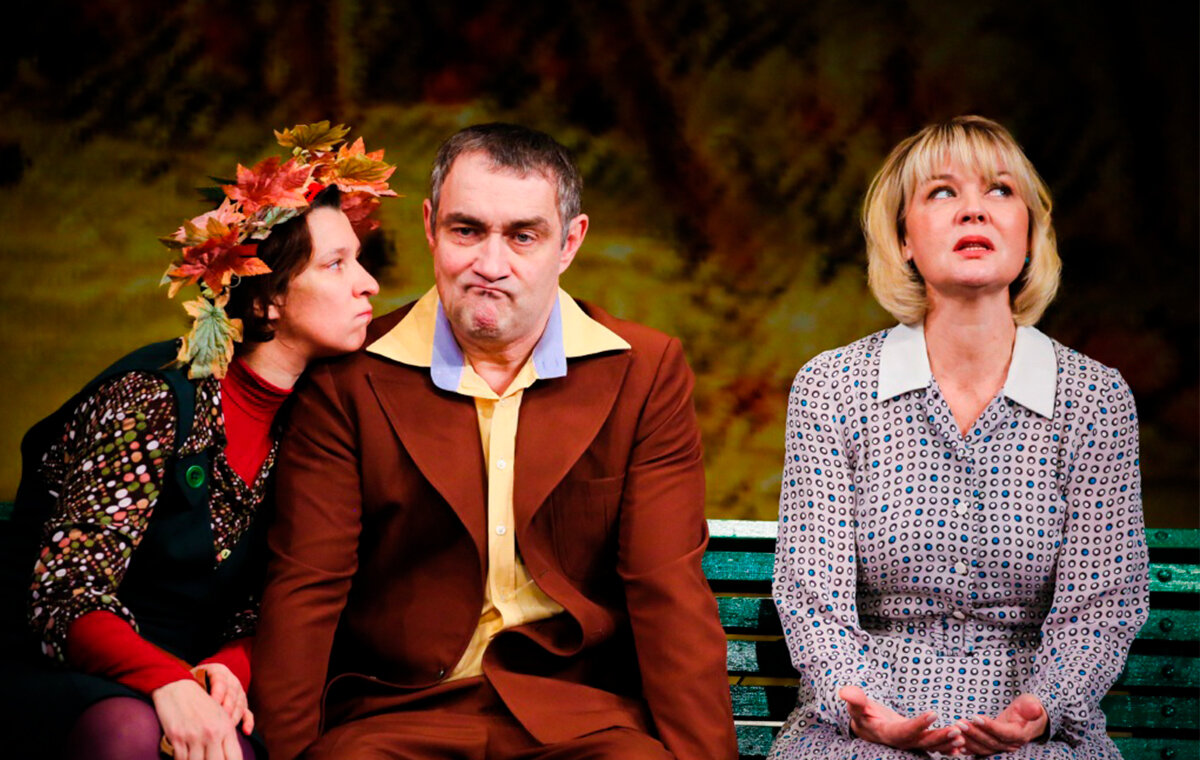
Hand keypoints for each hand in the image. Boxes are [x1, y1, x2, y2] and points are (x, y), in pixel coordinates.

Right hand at [151, 679, 242, 759]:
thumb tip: (230, 757)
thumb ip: (226, 738)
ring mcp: (195, 736)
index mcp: (226, 728)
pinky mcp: (177, 737)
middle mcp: (213, 733)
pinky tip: (184, 758)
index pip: (234, 758)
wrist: (177, 687)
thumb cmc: (200, 703)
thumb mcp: (219, 717)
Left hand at [193, 663, 254, 734]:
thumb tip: (192, 699)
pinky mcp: (241, 704)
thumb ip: (193, 687)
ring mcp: (238, 692)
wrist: (196, 683)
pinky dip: (248, 722)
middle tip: (219, 720)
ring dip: (234, 716)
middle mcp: (231, 679)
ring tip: (225, 728)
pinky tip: (246, 731)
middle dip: (227, 707)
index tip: (212, 704)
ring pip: (240, 703)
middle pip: (232, 693)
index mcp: (218, 670)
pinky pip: (247, 712)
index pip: (220, 680)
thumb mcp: (190, 680)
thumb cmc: (190, 684)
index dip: (217, 693)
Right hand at [838, 685, 964, 752]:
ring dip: (946, 743)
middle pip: (922, 742)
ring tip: (961, 736)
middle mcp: (900, 742)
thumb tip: (844, 692)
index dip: (918, 724)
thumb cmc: (862, 714)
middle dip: (939, 737)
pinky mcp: (917, 741)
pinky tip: (961, 745)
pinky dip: (947, 747)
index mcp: (886, 734)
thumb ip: (854, 700)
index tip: (933, 713)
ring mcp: (910, 743)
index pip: (904, 731)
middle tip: (956, 730)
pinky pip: (933, 746)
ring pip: (930, 746)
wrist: (867, 726)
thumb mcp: (857, 707)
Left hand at [952, 694, 1046, 755]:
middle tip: (960, 723)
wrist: (1030, 719)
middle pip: (991, 742)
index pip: (1003, 733)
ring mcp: (1001, 747)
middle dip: (974, 733)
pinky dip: (969, 748)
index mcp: (1020, 734)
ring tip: (955, 729)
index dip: (989, 727)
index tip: (975, 717)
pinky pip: (980, 750)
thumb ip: (1032, 707)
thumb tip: (1035, 709)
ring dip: (968, 740)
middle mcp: (1010, 744)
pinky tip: (957, 745)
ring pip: (983, 748)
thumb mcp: (1032, 704)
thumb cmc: (1030, 708)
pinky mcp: (993, 745)